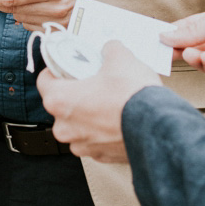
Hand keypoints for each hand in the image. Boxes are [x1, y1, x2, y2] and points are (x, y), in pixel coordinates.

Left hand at [37, 42, 157, 163]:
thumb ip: (109, 50)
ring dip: (90, 114)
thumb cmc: (133, 95)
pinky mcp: (100, 156)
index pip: (44, 81)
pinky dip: (105, 130)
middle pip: (62, 104)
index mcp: (59, 101)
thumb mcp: (121, 58)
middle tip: (95, 83)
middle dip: (76, 93)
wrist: (159, 127)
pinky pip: (97, 139)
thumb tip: (110, 49)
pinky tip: (120, 119)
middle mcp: (64, 127)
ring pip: (79, 124)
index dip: (57, 69)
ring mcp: (82, 145)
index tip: (69, 65)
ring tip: (111, 102)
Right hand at [161, 0, 204, 87]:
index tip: (154, 36)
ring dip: (192, 57)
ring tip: (187, 53)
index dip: (172, 32)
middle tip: (160, 50)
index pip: (190, 29)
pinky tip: (203, 58)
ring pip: (202, 61)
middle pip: (193, 47)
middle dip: (177, 48)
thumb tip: (165, 35)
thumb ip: (195, 28)